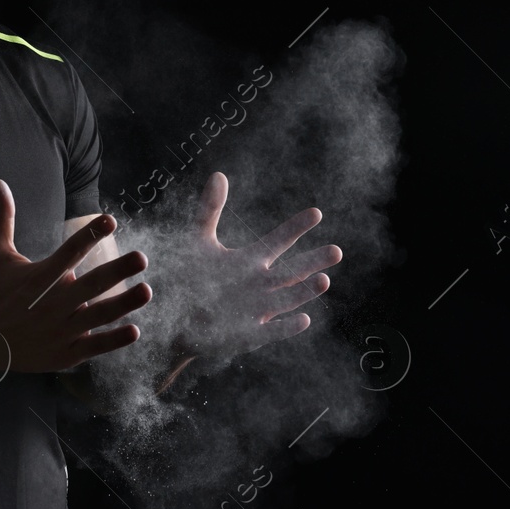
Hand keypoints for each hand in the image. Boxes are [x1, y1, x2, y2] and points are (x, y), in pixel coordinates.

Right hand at [0, 179, 152, 372]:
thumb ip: (2, 218)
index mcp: (38, 278)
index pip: (68, 252)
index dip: (89, 235)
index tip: (110, 220)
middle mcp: (51, 303)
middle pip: (89, 285)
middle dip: (116, 271)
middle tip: (142, 257)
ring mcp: (58, 330)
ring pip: (96, 317)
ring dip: (123, 304)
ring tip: (146, 290)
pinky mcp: (63, 353)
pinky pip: (92, 347)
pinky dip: (112, 341)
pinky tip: (134, 331)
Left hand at [172, 172, 342, 358]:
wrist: (173, 318)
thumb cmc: (189, 278)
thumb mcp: (198, 241)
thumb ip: (209, 210)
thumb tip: (219, 174)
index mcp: (250, 261)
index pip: (278, 240)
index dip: (296, 227)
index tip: (316, 212)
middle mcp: (259, 284)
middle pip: (292, 271)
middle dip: (313, 261)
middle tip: (336, 251)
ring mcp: (257, 310)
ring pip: (287, 298)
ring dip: (305, 291)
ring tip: (324, 280)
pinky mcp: (248, 334)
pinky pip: (271, 331)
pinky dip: (287, 327)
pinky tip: (303, 319)